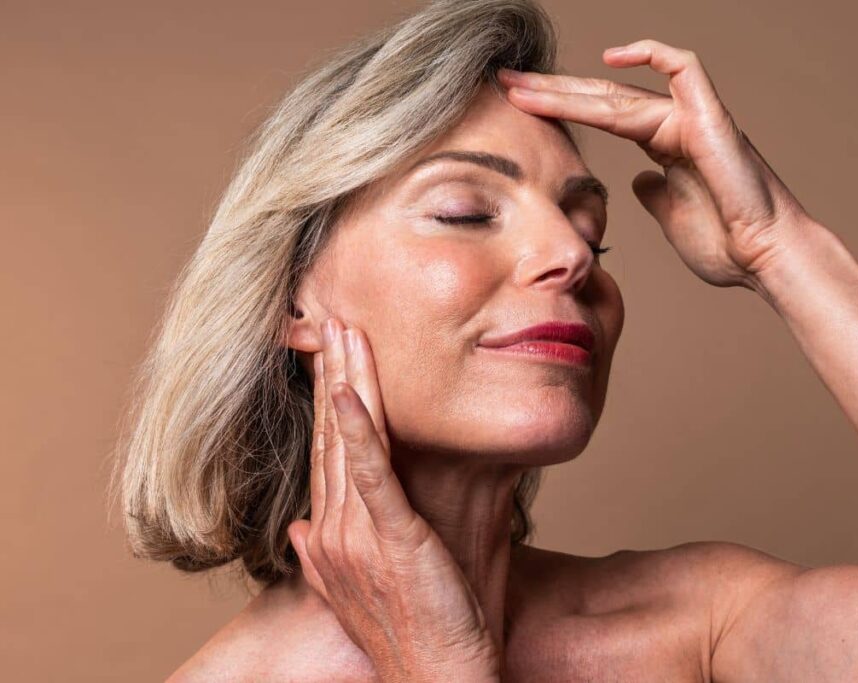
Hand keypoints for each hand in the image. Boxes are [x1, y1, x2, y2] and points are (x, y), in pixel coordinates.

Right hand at [287, 317, 499, 681]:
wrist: (432, 677)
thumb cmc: (409, 633)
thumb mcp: (358, 587)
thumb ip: (324, 555)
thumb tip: (299, 529)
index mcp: (330, 534)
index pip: (323, 451)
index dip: (322, 400)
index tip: (324, 356)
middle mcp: (334, 528)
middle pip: (329, 435)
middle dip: (331, 373)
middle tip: (330, 318)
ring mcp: (360, 533)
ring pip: (350, 442)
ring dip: (347, 382)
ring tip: (343, 332)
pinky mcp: (394, 537)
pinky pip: (374, 476)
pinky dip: (360, 432)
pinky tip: (351, 394)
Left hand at [497, 39, 818, 293]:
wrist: (762, 258)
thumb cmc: (725, 245)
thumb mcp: (670, 218)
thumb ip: (653, 195)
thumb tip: (635, 183)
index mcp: (662, 146)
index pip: (600, 117)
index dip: (559, 109)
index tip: (517, 108)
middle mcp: (673, 124)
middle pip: (600, 98)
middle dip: (550, 91)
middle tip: (504, 83)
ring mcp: (691, 117)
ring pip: (621, 90)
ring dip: (567, 88)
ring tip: (522, 86)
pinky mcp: (711, 117)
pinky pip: (683, 67)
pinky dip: (651, 54)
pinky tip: (610, 58)